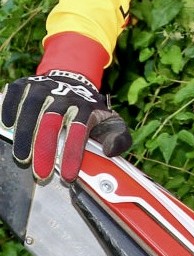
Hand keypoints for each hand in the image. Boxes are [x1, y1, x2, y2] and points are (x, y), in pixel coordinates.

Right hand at [0, 70, 131, 182]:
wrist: (73, 79)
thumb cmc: (89, 110)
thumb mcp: (111, 122)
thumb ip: (119, 138)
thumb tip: (111, 151)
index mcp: (86, 107)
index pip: (80, 129)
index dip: (73, 153)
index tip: (68, 176)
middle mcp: (64, 96)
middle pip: (53, 120)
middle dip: (46, 148)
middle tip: (41, 173)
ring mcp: (44, 88)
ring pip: (32, 108)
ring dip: (25, 133)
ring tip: (21, 158)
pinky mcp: (26, 84)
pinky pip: (16, 94)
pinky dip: (9, 108)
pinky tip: (6, 125)